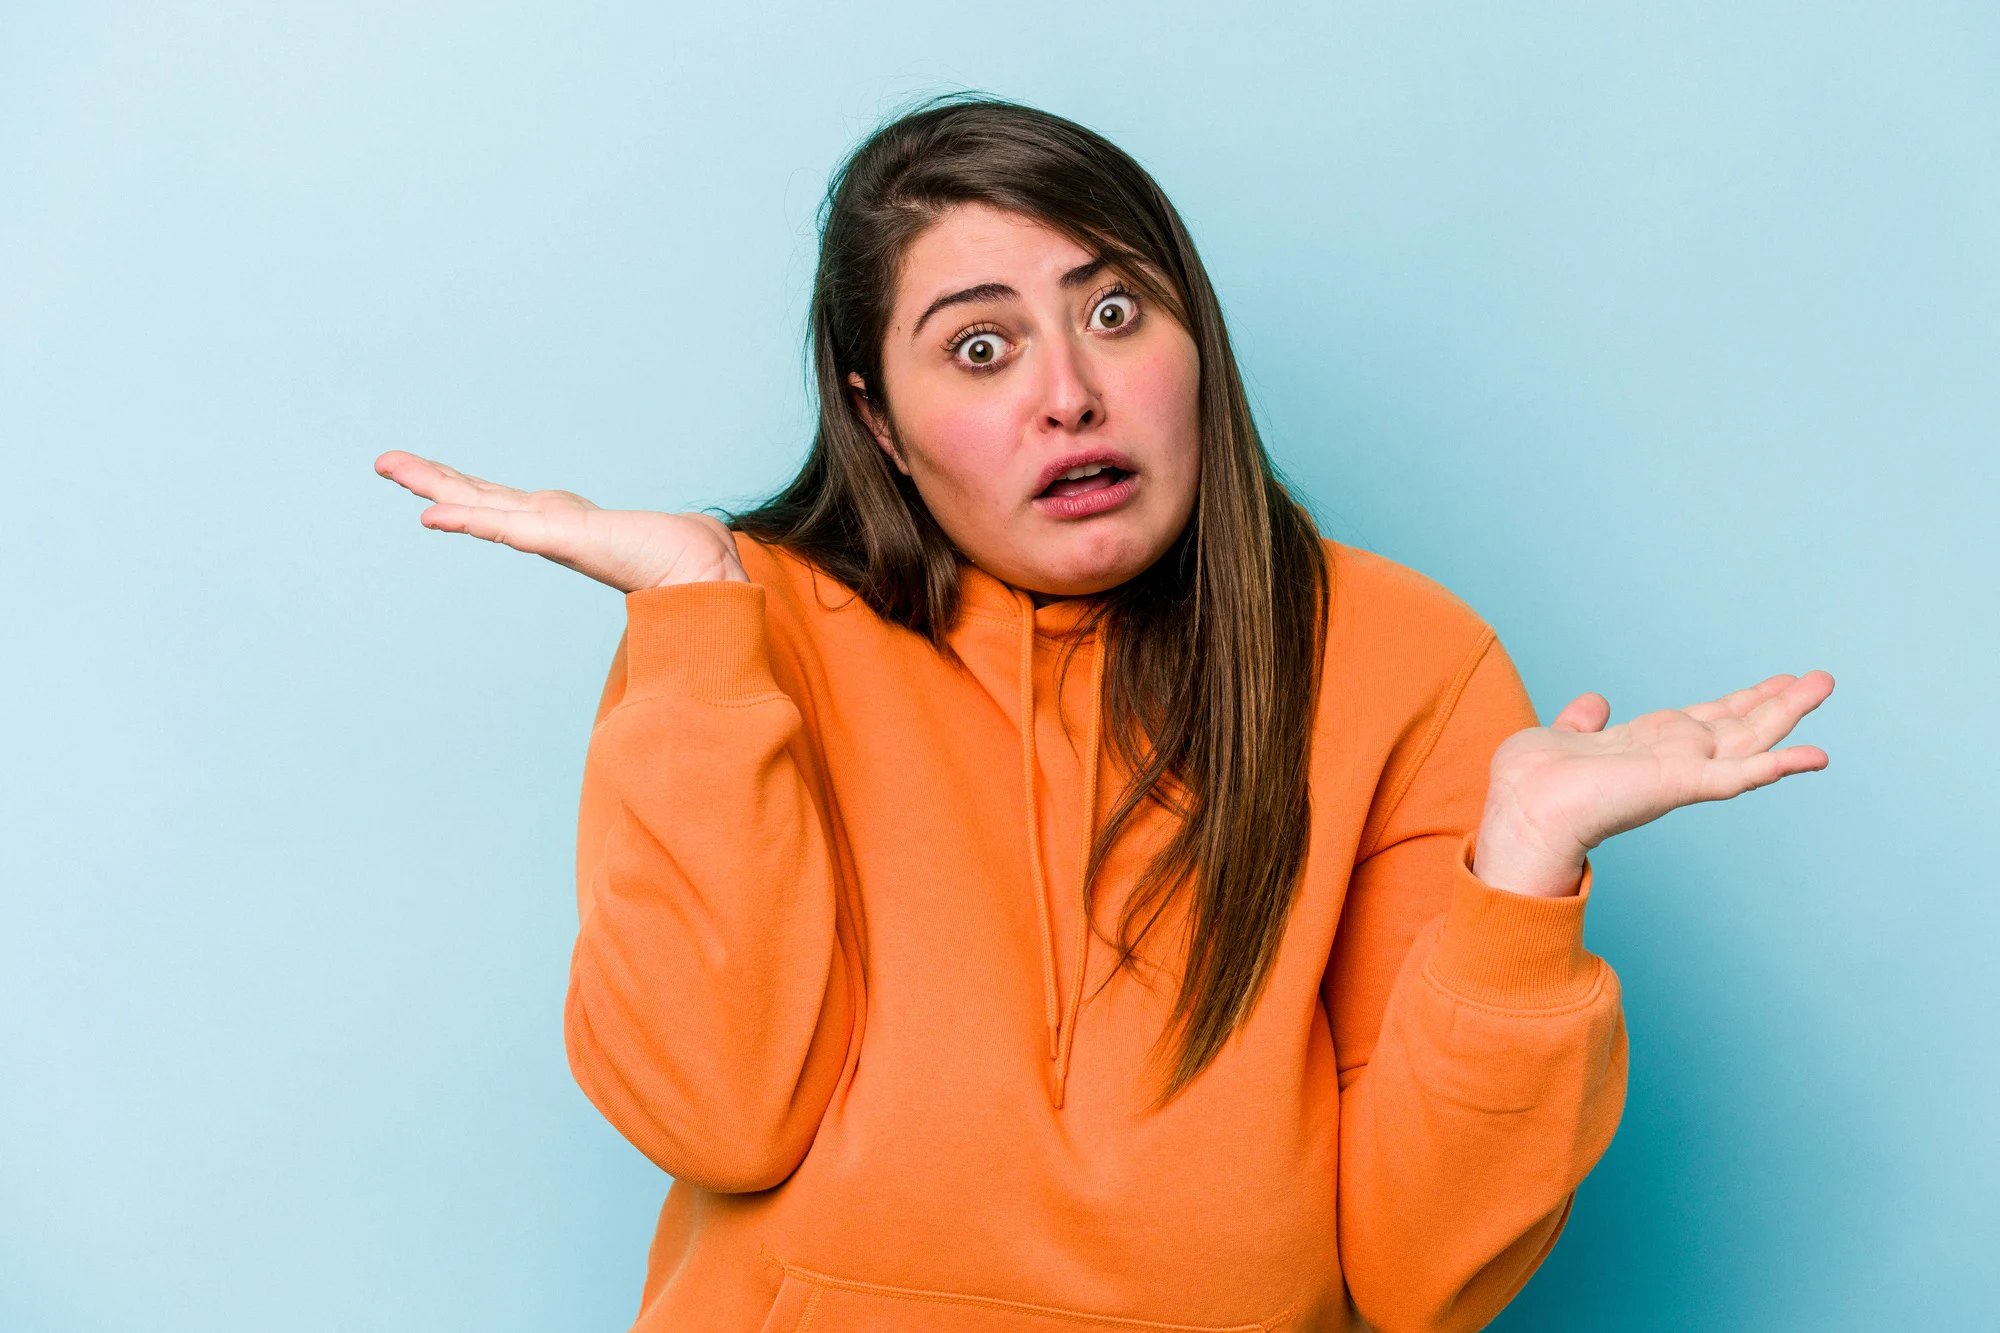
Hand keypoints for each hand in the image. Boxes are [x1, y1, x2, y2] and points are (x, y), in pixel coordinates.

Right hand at [374, 451, 747, 592]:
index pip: (502, 502)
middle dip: (431, 479)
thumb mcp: (650, 532)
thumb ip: (651, 534)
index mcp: (562, 522)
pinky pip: (503, 528)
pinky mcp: (560, 539)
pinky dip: (467, 520)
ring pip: (478, 506)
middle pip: (477, 497)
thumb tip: (689, 533)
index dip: (466, 492)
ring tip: (389, 466)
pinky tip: (432, 516)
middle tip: (383, 461)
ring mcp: (549, 533)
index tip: (435, 484)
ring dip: (433, 487)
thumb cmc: (686, 553)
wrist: (705, 571)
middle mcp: (548, 526)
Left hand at [1473, 671, 1835, 897]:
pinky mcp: (1681, 784)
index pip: (1707, 718)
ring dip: (1788, 714)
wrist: (1522, 810)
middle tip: (1821, 679)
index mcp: (1648, 745)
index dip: (1741, 700)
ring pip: (1749, 739)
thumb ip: (1583, 721)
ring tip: (1824, 687)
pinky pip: (1738, 775)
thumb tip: (1594, 702)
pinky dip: (1776, 766)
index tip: (1776, 681)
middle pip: (1739, 724)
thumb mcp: (1562, 736)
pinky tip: (1813, 755)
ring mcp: (1681, 772)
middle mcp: (1672, 758)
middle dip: (1779, 702)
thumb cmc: (1532, 783)